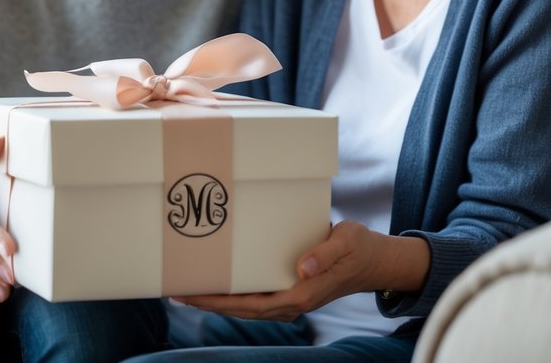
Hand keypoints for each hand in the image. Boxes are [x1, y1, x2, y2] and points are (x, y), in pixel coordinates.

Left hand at [174, 221, 426, 321]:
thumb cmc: (360, 248)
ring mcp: (290, 297)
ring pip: (245, 305)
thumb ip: (325, 254)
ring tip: (187, 287)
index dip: (220, 302)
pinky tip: (218, 281)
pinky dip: (233, 291)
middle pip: (241, 308)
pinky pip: (255, 295)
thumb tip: (301, 267)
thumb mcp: (347, 242)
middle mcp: (292, 301)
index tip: (193, 294)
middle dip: (208, 302)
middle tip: (175, 290)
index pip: (251, 304)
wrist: (375, 260)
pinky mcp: (291, 288)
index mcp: (301, 294)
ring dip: (217, 299)